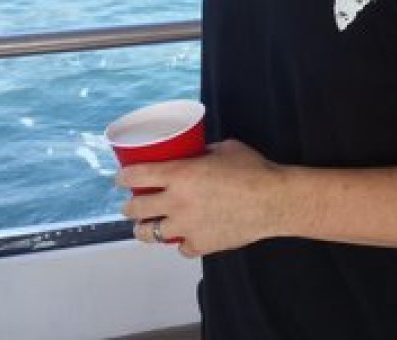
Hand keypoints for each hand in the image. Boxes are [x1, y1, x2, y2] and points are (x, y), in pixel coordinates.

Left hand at [117, 139, 284, 257]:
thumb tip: (196, 154)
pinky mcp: (200, 244)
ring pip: (149, 234)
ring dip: (145, 229)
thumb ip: (204, 153)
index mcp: (180, 174)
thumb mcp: (226, 149)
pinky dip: (182, 242)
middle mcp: (177, 202)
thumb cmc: (254, 171)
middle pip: (135, 208)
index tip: (121, 178)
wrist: (274, 200)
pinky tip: (187, 236)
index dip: (123, 177)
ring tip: (148, 226)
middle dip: (130, 205)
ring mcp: (186, 226)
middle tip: (134, 203)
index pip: (136, 176)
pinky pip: (181, 248)